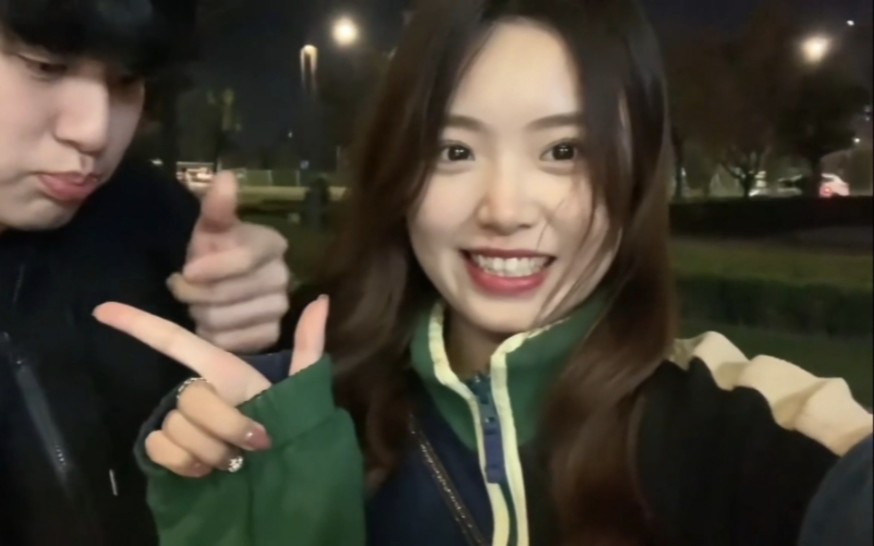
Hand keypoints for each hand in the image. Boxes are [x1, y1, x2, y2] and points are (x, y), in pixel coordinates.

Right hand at [93, 296, 328, 477]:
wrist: (282, 470)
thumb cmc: (288, 421)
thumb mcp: (302, 381)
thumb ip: (309, 343)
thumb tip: (322, 299)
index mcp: (222, 371)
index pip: (174, 341)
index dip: (138, 323)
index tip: (102, 309)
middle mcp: (195, 392)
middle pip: (191, 398)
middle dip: (227, 424)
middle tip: (254, 441)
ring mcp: (178, 422)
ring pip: (178, 427)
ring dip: (213, 449)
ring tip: (235, 459)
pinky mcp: (167, 452)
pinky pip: (161, 448)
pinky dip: (187, 463)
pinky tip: (208, 470)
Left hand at [169, 171, 290, 352]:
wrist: (216, 285)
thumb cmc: (212, 252)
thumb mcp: (209, 228)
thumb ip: (217, 206)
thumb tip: (226, 176)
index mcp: (272, 244)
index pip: (244, 259)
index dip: (212, 268)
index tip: (185, 271)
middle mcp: (284, 276)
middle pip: (231, 294)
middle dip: (197, 294)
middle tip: (181, 289)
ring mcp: (280, 308)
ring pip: (227, 320)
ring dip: (201, 315)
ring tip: (195, 305)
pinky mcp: (271, 335)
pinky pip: (233, 341)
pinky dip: (212, 336)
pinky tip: (208, 324)